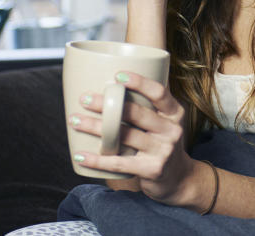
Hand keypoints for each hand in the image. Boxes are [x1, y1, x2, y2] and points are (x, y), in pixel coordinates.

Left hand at [68, 72, 200, 206]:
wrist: (179, 178)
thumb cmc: (163, 142)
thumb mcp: (166, 121)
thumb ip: (149, 105)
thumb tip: (118, 81)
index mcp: (175, 113)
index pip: (159, 92)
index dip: (139, 82)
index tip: (117, 76)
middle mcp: (172, 130)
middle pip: (135, 113)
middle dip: (106, 104)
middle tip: (84, 98)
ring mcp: (163, 151)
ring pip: (123, 136)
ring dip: (95, 127)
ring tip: (74, 120)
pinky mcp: (152, 170)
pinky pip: (119, 163)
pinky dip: (97, 160)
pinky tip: (80, 155)